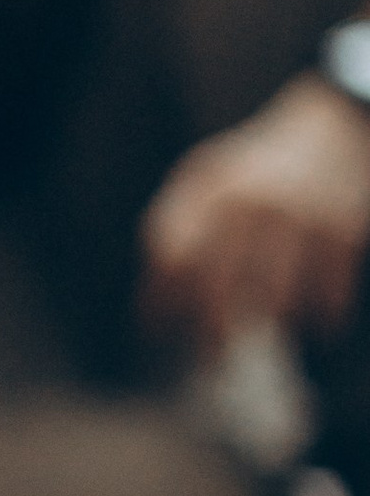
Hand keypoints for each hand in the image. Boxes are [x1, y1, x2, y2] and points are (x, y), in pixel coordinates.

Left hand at [141, 75, 369, 351]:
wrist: (332, 131)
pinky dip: (318, 320)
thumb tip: (152, 295)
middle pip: (218, 291)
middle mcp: (252, 206)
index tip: (157, 331)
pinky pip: (324, 301)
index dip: (159, 302)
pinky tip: (313, 322)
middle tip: (208, 363)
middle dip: (208, 336)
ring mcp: (300, 222)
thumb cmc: (256, 170)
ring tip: (263, 329)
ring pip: (273, 305)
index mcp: (212, 192)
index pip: (171, 260)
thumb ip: (174, 224)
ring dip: (266, 327)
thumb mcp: (206, 178)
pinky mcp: (342, 236)